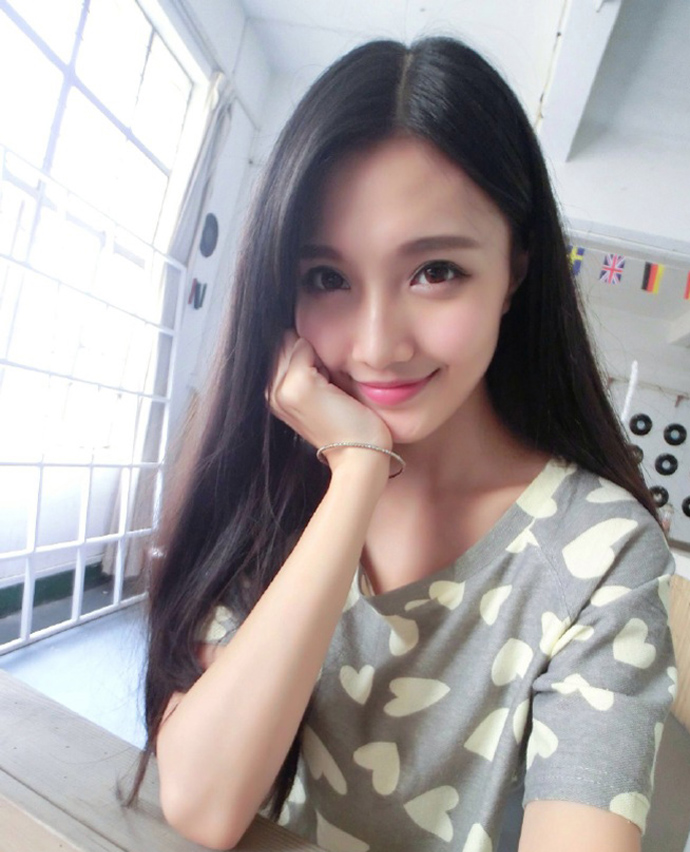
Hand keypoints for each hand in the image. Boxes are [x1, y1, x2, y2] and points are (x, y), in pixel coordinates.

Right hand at [267, 331, 391, 457]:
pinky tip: (335, 387)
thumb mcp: (322, 393)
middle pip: (283, 342)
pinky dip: (324, 358)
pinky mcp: (297, 385)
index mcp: (274, 396)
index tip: (324, 381)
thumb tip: (304, 337)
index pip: (280, 348)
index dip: (305, 354)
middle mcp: (270, 393)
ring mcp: (280, 390)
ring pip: (293, 342)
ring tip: (331, 386)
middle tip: (329, 383)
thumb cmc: (349, 423)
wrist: (360, 453)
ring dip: (316, 354)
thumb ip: (306, 368)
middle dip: (307, 351)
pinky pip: (304, 346)